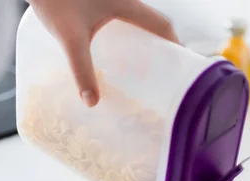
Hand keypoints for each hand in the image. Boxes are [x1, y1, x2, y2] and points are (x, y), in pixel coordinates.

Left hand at [29, 0, 177, 106]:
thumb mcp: (69, 38)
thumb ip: (81, 70)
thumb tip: (92, 102)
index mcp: (126, 3)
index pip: (161, 24)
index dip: (173, 44)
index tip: (179, 64)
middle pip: (151, 22)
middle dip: (159, 44)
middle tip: (159, 69)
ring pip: (134, 18)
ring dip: (140, 37)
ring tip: (138, 63)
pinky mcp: (95, 0)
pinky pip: (118, 16)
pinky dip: (123, 32)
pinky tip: (111, 48)